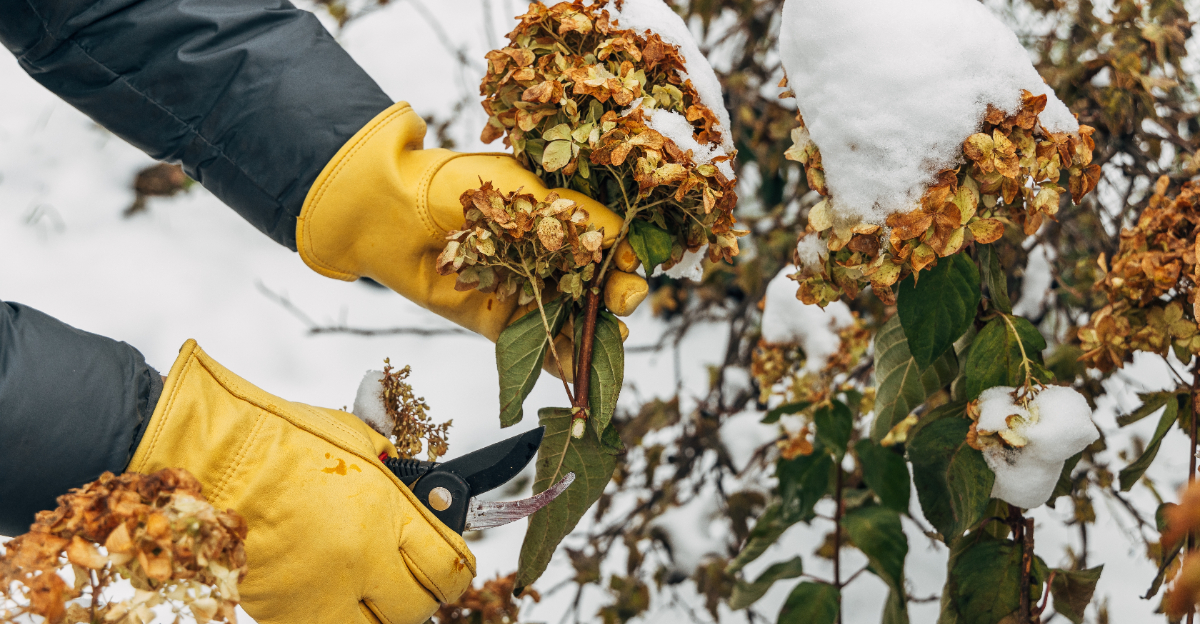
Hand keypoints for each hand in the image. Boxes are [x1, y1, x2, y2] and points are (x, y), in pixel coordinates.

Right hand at [129, 340, 473, 623]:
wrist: (210, 457)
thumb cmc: (279, 438)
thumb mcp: (355, 439)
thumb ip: (391, 471)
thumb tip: (415, 490)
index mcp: (386, 512)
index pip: (448, 567)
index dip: (457, 572)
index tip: (453, 569)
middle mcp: (360, 559)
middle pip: (416, 611)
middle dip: (419, 599)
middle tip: (410, 583)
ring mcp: (319, 591)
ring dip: (377, 617)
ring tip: (370, 596)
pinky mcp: (280, 612)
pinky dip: (332, 618)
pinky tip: (328, 596)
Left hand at [296, 103, 648, 363]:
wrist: (391, 211)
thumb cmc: (454, 184)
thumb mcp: (521, 187)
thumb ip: (570, 214)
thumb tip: (622, 240)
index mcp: (555, 221)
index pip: (603, 244)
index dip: (620, 256)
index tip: (628, 263)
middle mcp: (546, 260)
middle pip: (594, 287)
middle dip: (615, 296)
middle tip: (624, 300)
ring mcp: (525, 294)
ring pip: (572, 321)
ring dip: (595, 334)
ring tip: (611, 340)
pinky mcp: (499, 325)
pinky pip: (537, 348)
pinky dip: (560, 361)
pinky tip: (578, 366)